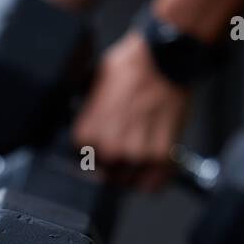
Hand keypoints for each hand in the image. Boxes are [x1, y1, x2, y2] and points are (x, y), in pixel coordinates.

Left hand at [71, 30, 189, 191]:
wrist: (162, 59)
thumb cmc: (128, 68)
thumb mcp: (90, 90)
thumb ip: (86, 119)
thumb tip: (82, 134)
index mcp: (86, 136)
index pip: (81, 164)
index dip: (92, 157)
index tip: (100, 153)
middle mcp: (109, 149)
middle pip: (105, 176)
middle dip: (112, 166)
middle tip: (122, 151)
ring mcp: (136, 155)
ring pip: (129, 181)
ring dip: (133, 173)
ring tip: (138, 155)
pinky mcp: (162, 155)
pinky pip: (153, 183)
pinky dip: (153, 179)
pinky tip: (151, 167)